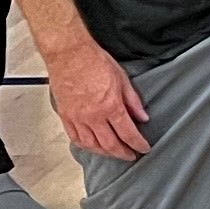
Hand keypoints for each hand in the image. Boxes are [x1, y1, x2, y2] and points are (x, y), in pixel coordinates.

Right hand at [46, 35, 149, 158]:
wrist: (69, 54)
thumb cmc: (94, 61)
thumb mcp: (122, 78)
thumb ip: (133, 101)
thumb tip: (142, 117)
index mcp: (110, 106)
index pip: (128, 133)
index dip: (138, 144)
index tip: (144, 148)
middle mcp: (93, 116)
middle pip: (110, 144)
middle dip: (123, 153)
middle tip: (131, 155)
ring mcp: (77, 118)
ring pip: (92, 145)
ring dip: (105, 153)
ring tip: (114, 153)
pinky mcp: (65, 116)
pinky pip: (76, 138)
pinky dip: (86, 146)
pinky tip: (93, 146)